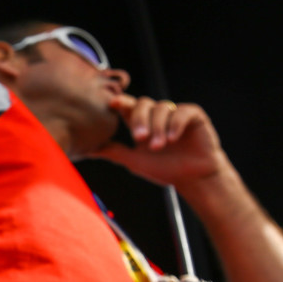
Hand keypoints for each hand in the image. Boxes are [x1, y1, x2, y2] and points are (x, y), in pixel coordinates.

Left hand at [95, 95, 227, 191]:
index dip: (121, 102)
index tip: (113, 104)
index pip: (128, 106)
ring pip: (161, 108)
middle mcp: (157, 115)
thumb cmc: (165, 170)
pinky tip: (172, 138)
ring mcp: (175, 113)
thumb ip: (113, 151)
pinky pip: (182, 111)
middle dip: (139, 119)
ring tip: (158, 146)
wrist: (194, 180)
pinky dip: (175, 123)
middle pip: (143, 103)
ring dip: (158, 127)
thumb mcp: (134, 161)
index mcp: (142, 122)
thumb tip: (87, 149)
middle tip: (139, 137)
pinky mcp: (194, 115)